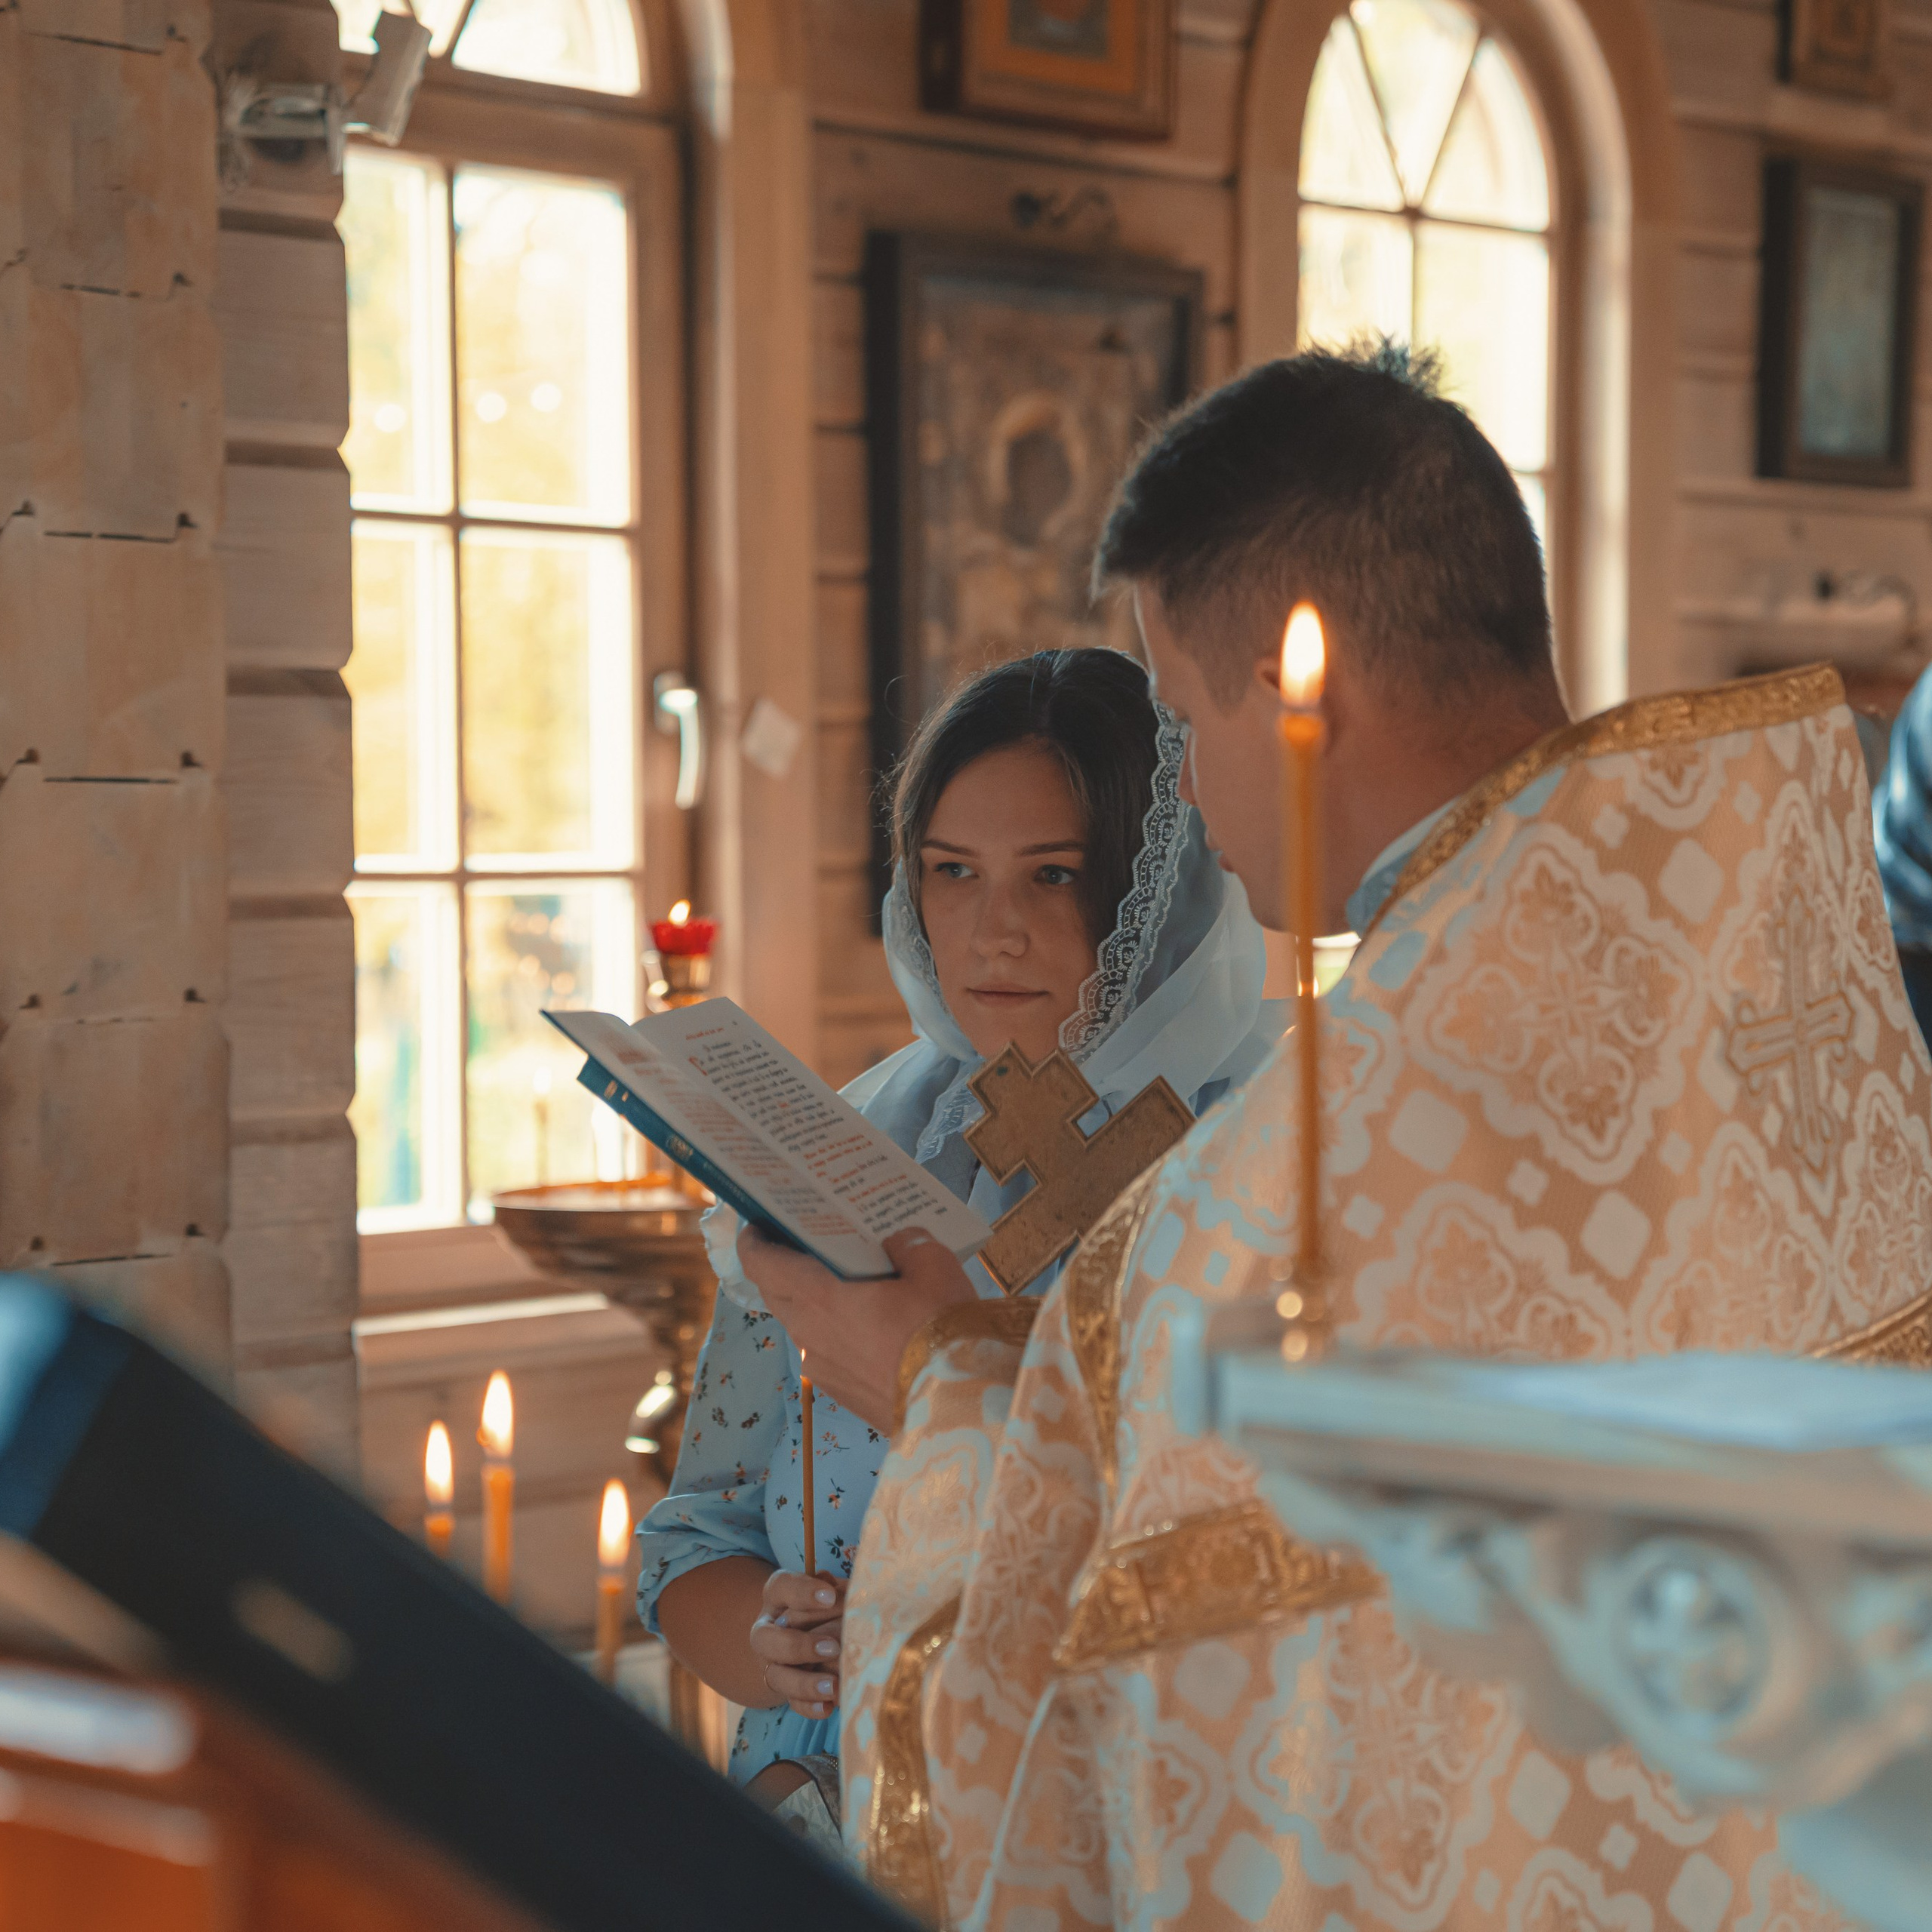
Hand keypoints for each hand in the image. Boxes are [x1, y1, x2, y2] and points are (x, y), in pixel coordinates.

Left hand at [742, 1226, 976, 1433]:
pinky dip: (836, 1331)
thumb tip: (895, 1241)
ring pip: (804, 1325)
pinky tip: (870, 1326)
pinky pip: (827, 1351)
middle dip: (782, 1267)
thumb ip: (906, 1243)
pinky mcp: (843, 1394)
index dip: (753, 1241)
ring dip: (812, 1301)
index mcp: (819, 1299)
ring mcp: (824, 1370)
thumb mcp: (933, 1265)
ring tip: (847, 1283)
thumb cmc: (940, 1327)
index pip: (763, 1265)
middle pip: (778, 1294)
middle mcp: (810, 1336)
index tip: (759, 1222)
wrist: (959, 1406)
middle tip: (806, 1244)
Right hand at [749, 1568, 846, 1718]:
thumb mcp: (833, 1590)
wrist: (816, 1629)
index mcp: (778, 1596)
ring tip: (835, 1686)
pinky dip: (809, 1706)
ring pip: (775, 1676)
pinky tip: (828, 1707)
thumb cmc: (829, 1603)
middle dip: (799, 1645)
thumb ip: (840, 1590)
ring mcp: (773, 1663)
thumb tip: (857, 1593)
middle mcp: (769, 1630)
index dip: (802, 1592)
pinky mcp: (787, 1689)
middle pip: (766, 1639)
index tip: (830, 1596)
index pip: (781, 1587)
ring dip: (804, 1683)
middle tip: (834, 1648)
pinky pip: (791, 1702)